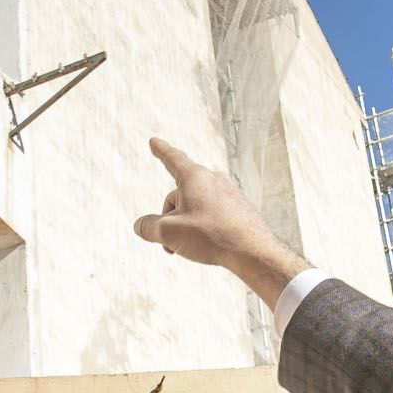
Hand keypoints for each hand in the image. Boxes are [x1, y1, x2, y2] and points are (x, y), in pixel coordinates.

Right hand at [133, 138, 307, 304]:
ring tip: (193, 246)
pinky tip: (211, 245)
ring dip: (185, 227)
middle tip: (171, 243)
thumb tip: (140, 225)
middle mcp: (213, 179)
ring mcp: (228, 193)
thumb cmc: (210, 236)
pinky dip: (204, 229)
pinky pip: (212, 215)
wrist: (252, 251)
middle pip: (178, 197)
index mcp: (194, 177)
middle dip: (169, 220)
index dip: (160, 151)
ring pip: (194, 208)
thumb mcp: (168, 233)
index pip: (173, 159)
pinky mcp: (238, 208)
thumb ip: (148, 227)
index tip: (154, 141)